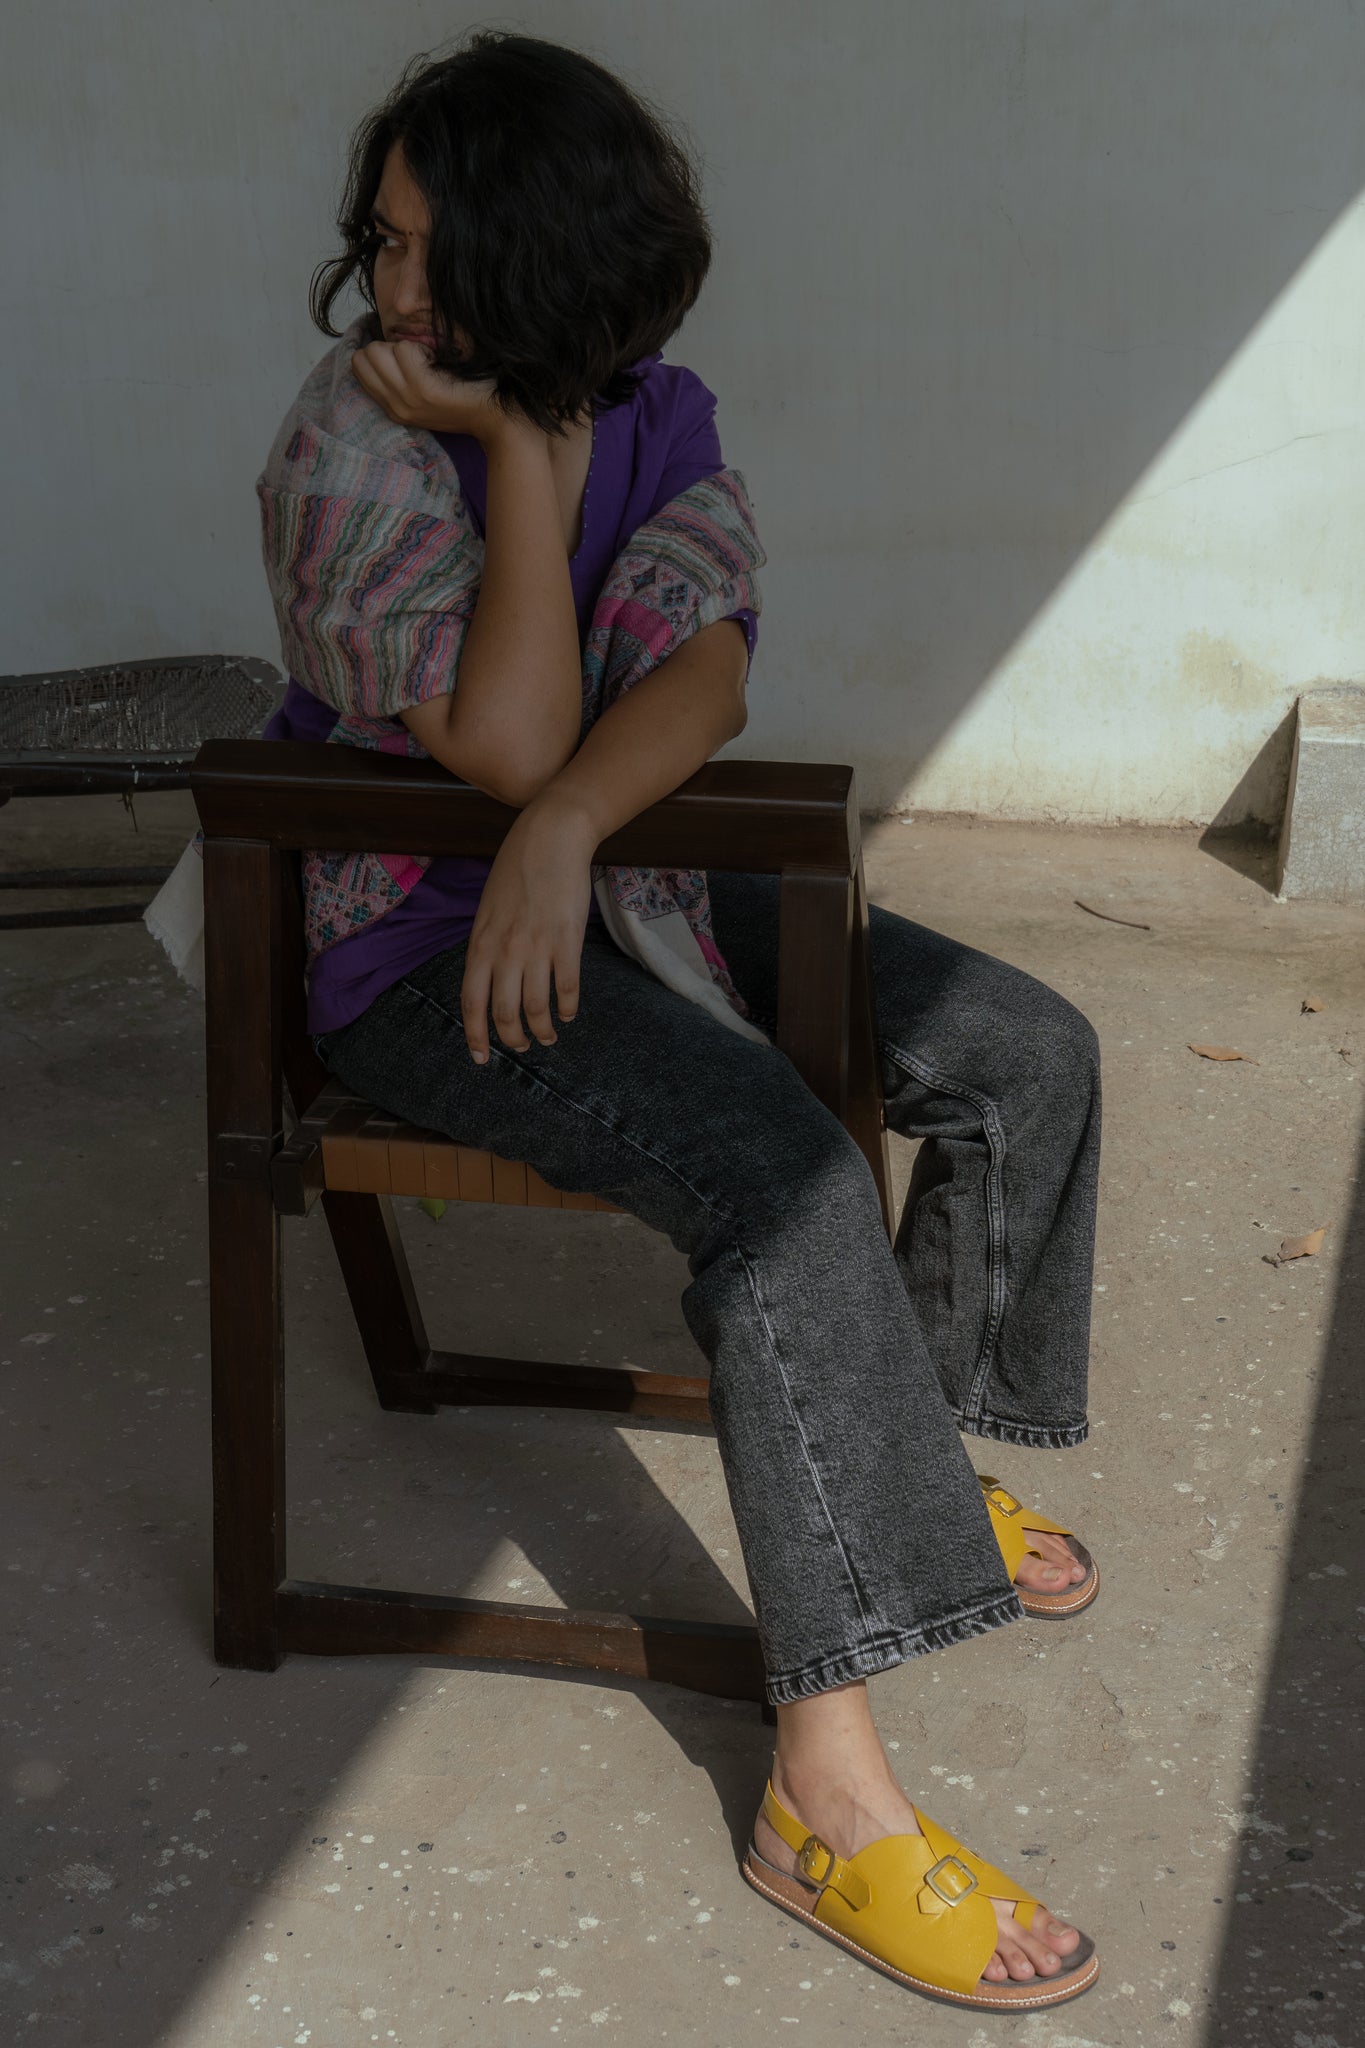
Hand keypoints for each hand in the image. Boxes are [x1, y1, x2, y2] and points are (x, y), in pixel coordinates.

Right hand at [351, 337, 519, 445]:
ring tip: (433, 361)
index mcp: (393, 408)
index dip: (381, 352)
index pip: (358, 366)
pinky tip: (441, 361)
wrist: (498, 417)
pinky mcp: (422, 390)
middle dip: (390, 347)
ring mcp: (406, 400)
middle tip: (422, 359)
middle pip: (364, 355)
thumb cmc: (467, 396)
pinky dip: (423, 347)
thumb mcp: (425, 392)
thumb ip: (401, 376)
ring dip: (408, 346)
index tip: (410, 360)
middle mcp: (395, 407)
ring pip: (381, 350)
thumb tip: (384, 344)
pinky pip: (404, 350)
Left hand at [461, 794, 596, 1062]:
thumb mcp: (487, 909)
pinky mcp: (567, 941)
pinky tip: (569, 1013)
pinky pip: (567, 988)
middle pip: (503, 1013)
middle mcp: (504, 951)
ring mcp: (536, 947)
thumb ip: (487, 944)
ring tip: (548, 1037)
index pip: (471, 1002)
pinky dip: (568, 1008)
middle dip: (512, 1039)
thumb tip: (490, 977)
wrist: (550, 837)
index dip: (475, 1035)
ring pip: (536, 1007)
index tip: (481, 1057)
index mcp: (480, 943)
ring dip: (543, 1030)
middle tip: (522, 1047)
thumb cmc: (517, 869)